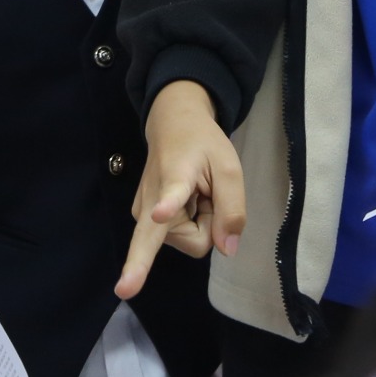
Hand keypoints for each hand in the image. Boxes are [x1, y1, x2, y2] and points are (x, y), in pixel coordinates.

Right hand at [117, 81, 243, 299]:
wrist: (171, 127)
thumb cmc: (203, 145)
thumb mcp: (229, 170)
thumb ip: (232, 210)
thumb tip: (226, 250)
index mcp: (176, 178)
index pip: (171, 196)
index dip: (167, 208)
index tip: (159, 214)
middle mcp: (151, 201)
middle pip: (194, 242)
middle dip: (210, 227)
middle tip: (208, 195)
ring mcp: (144, 214)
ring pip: (190, 241)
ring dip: (202, 222)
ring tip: (198, 193)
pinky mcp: (143, 220)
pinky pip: (182, 237)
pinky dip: (193, 222)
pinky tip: (187, 200)